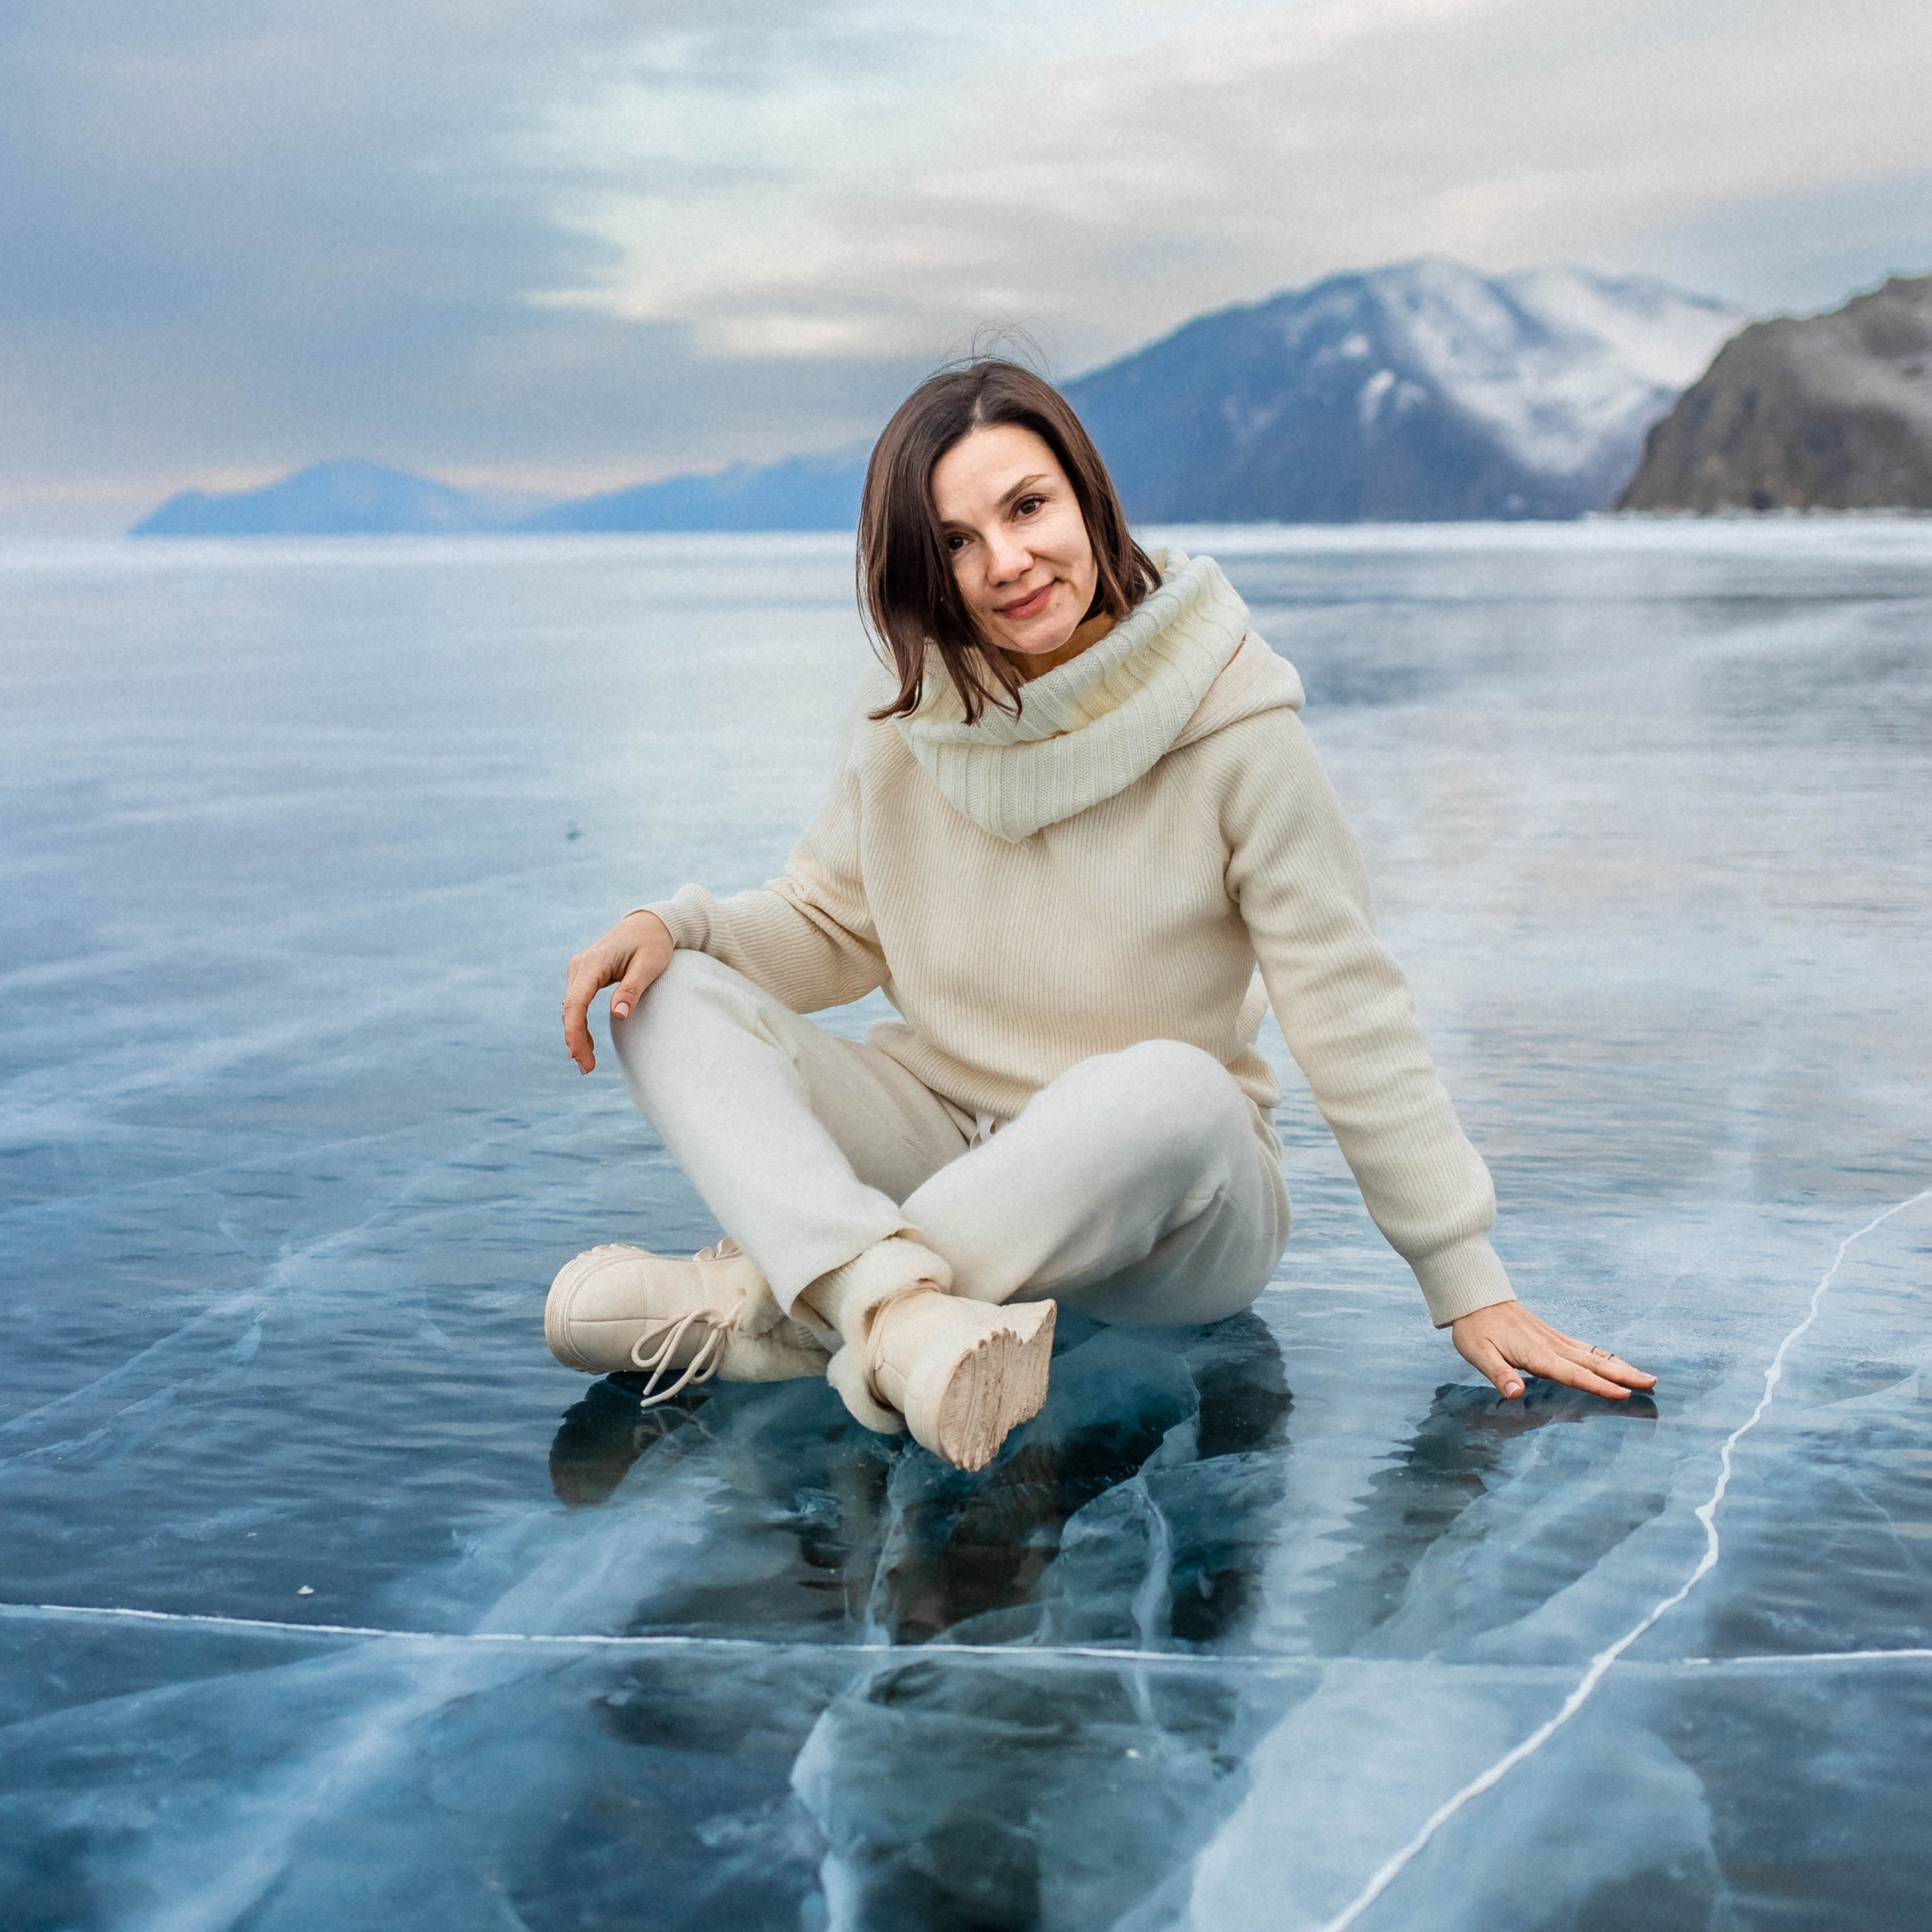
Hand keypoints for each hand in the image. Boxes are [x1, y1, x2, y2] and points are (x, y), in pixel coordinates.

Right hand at [562, 911, 672, 1073]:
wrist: (650, 923)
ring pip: (571, 1008)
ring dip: (576, 1035)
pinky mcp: (585, 975)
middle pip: (569, 1008)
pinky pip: (577, 1003)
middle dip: (575, 1040)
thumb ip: (632, 989)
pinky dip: (580, 1024)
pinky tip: (586, 1044)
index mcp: (593, 963)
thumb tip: (618, 1015)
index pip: (576, 1002)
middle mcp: (580, 965)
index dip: (574, 1031)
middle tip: (587, 1069)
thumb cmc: (653, 942)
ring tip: (587, 1063)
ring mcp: (580, 969)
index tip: (578, 1055)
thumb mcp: (649, 965)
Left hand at [1451, 1300, 1655, 1401]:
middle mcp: (1551, 1346)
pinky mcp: (1552, 1336)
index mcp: (1537, 1354)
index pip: (1573, 1374)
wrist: (1474, 1298)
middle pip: (1593, 1363)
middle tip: (1652, 1384)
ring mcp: (1554, 1339)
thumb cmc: (1475, 1329)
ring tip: (1645, 1376)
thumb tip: (1516, 1393)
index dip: (1598, 1386)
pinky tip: (1614, 1363)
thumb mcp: (1478, 1354)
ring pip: (1593, 1354)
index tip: (1624, 1394)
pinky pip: (1584, 1348)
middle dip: (1623, 1375)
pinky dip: (1604, 1357)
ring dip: (1619, 1366)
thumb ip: (1499, 1374)